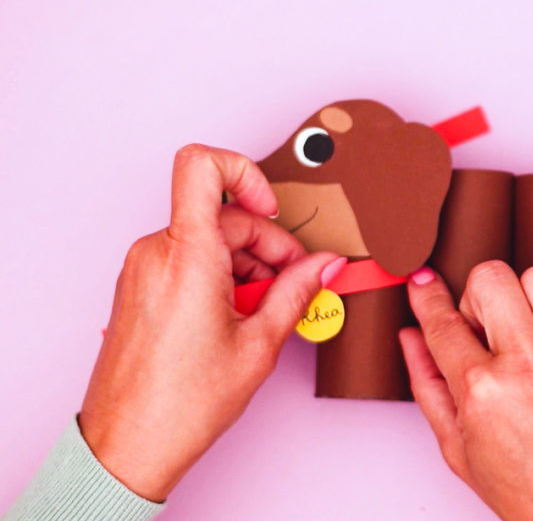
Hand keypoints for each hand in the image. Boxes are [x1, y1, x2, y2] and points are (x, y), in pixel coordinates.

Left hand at [80, 144, 339, 501]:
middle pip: (224, 215)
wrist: (127, 445)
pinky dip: (222, 275)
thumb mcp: (259, 344)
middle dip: (267, 244)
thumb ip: (298, 291)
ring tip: (264, 312)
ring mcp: (144, 268)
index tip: (272, 208)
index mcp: (187, 256)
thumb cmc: (182, 403)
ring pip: (209, 238)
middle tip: (294, 283)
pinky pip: (189, 258)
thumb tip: (326, 264)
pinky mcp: (140, 285)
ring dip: (246, 264)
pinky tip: (238, 316)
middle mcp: (158, 252)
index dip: (246, 171)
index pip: (202, 166)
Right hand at [400, 261, 532, 520]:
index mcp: (482, 392)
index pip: (441, 320)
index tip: (423, 282)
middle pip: (488, 279)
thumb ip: (427, 385)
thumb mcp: (458, 448)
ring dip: (528, 297)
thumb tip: (409, 334)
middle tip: (490, 329)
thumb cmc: (530, 488)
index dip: (426, 296)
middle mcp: (528, 364)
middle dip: (478, 299)